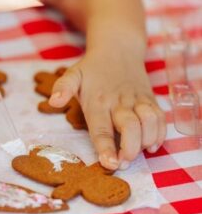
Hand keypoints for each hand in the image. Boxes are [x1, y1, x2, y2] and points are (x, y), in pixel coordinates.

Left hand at [49, 50, 165, 169]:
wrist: (118, 49)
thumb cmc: (91, 69)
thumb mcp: (72, 75)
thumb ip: (62, 88)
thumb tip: (53, 102)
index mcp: (98, 101)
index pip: (101, 128)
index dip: (106, 148)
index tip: (109, 163)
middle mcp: (119, 102)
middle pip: (130, 127)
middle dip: (130, 149)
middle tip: (124, 163)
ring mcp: (138, 100)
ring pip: (150, 122)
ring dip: (147, 141)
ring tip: (139, 153)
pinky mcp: (150, 99)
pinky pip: (160, 118)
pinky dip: (160, 133)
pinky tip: (152, 144)